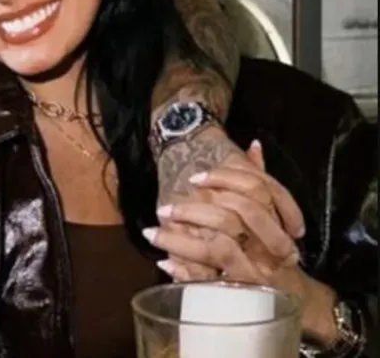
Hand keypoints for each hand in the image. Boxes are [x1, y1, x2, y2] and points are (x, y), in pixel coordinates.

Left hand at [145, 141, 339, 344]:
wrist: (292, 300)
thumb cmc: (274, 251)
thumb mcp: (269, 216)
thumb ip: (259, 180)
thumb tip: (253, 145)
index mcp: (275, 222)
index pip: (254, 190)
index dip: (222, 179)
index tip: (194, 178)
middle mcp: (268, 247)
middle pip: (229, 219)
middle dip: (192, 211)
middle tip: (163, 208)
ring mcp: (254, 272)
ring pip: (215, 249)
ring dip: (179, 241)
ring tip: (151, 234)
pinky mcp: (238, 295)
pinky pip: (208, 281)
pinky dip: (185, 272)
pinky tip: (165, 262)